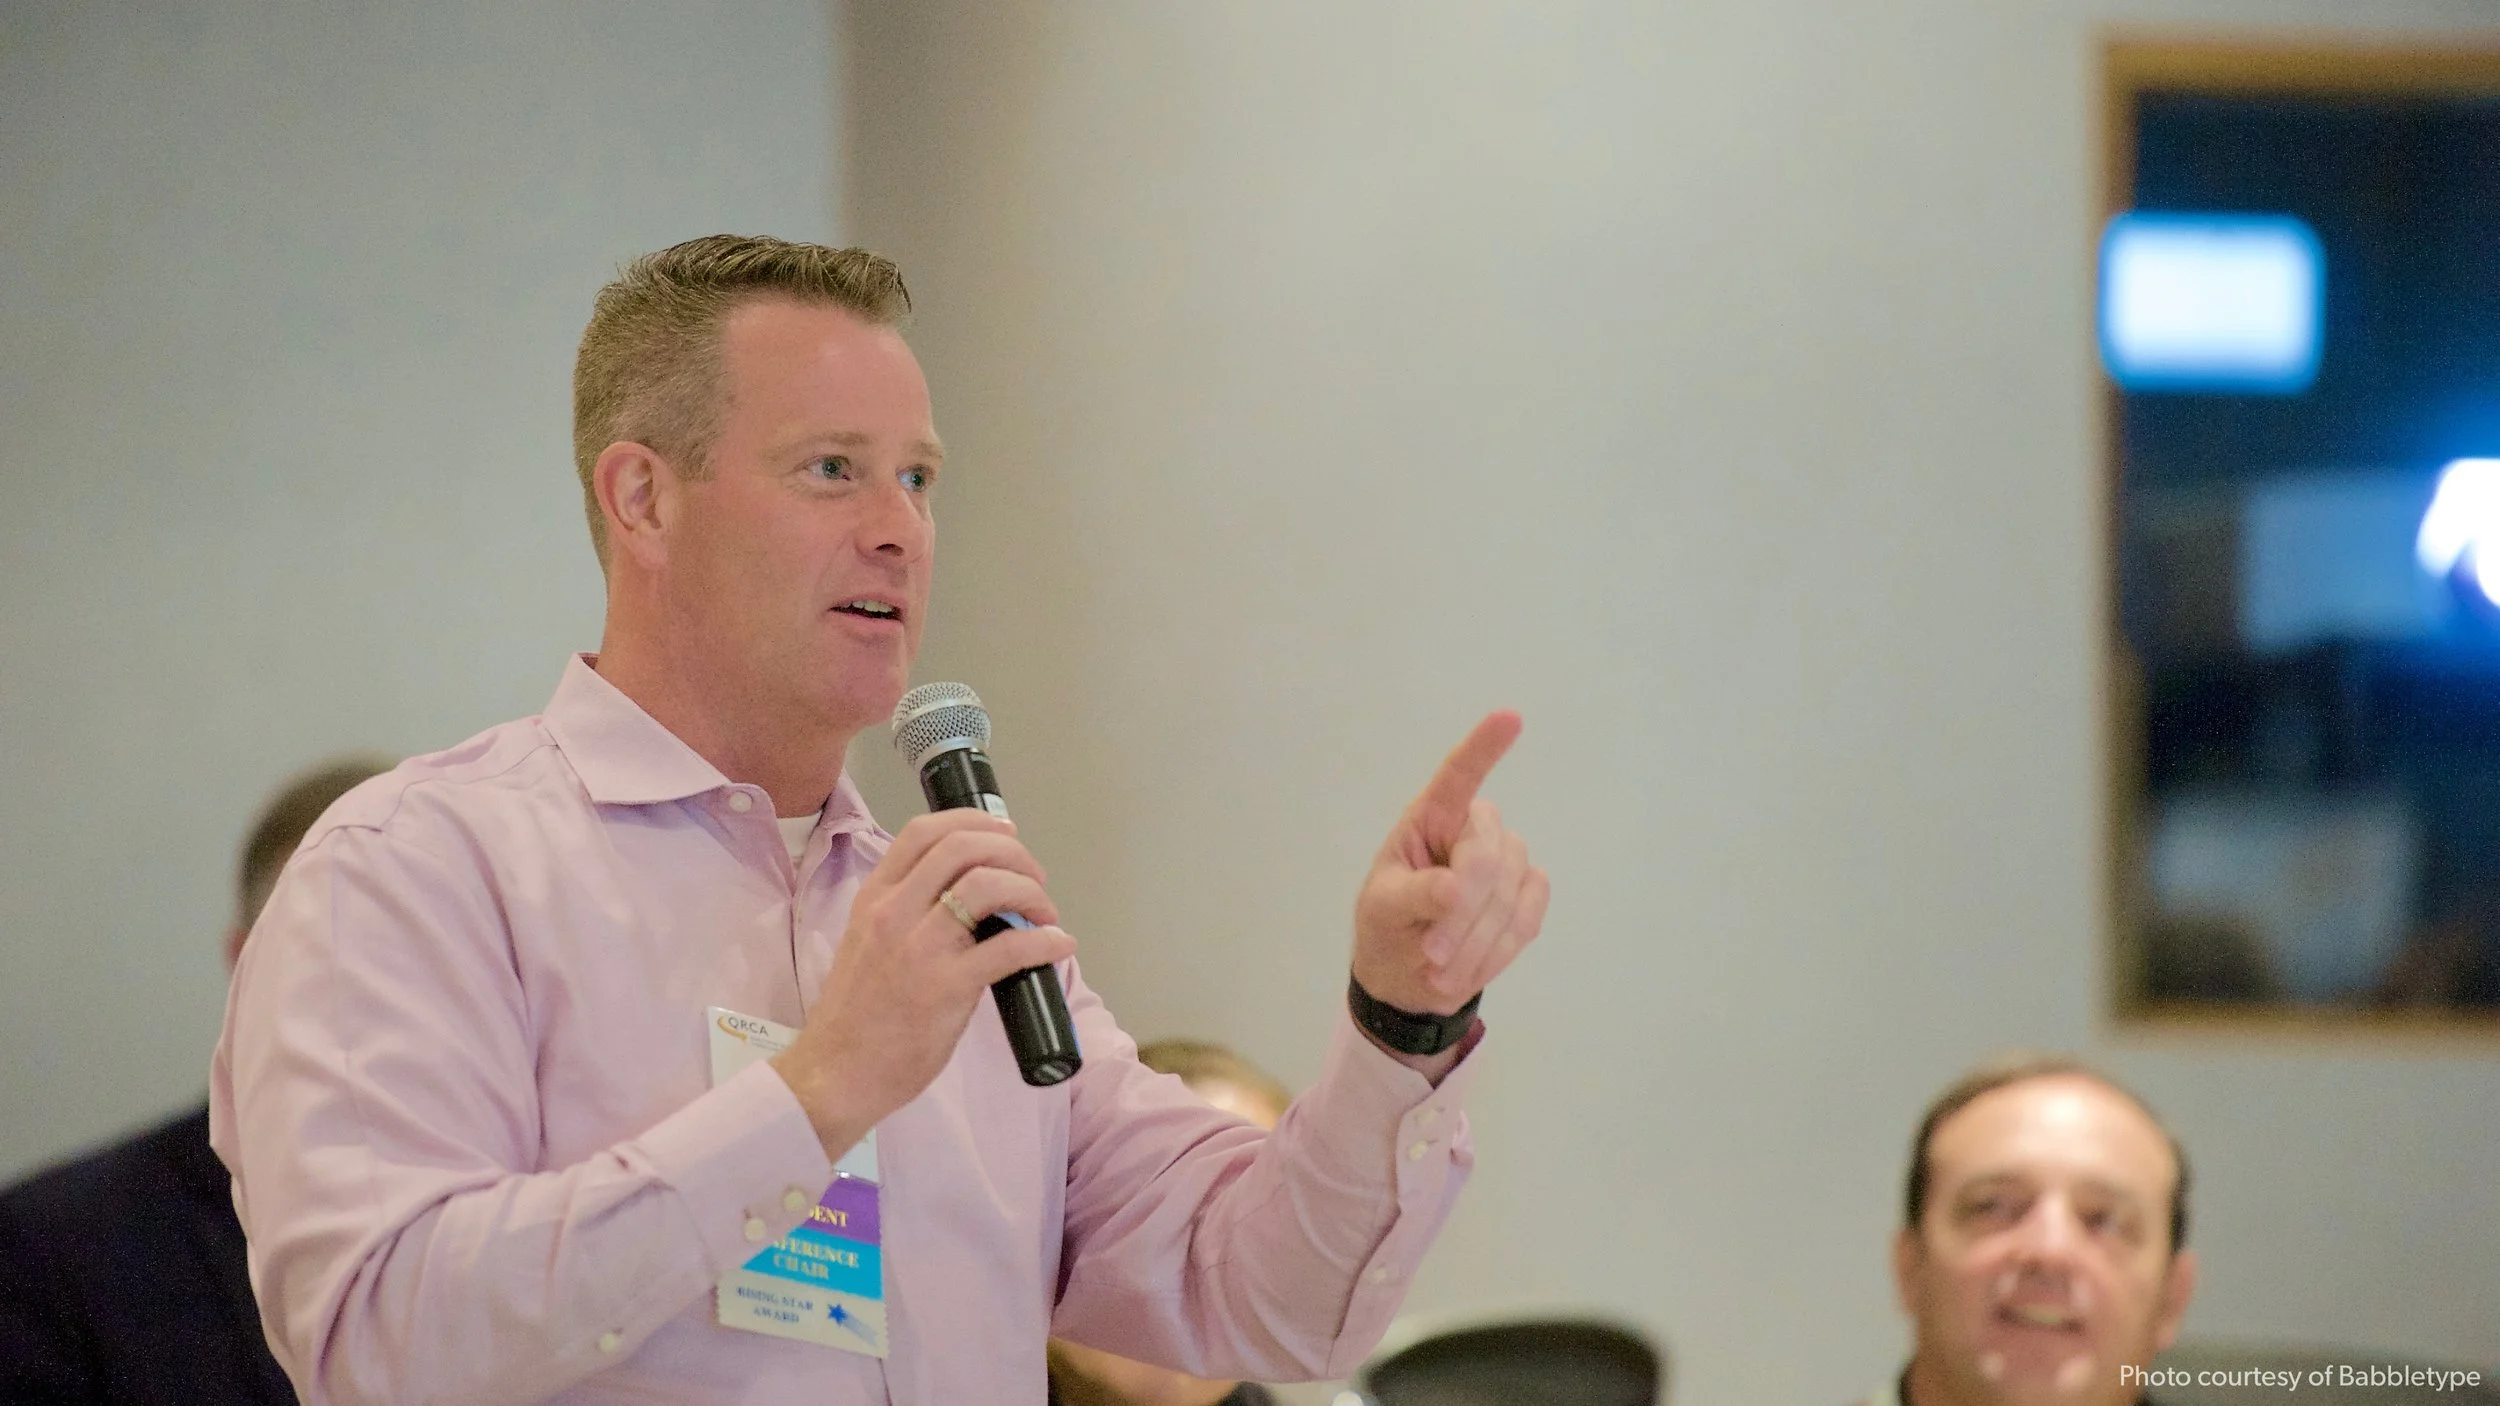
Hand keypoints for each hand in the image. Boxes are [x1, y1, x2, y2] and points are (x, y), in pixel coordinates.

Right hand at [771, 810, 1076, 1160]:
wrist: (836, 1072)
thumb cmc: (857, 1014)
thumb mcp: (867, 942)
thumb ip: (907, 913)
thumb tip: (970, 899)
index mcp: (874, 898)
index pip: (924, 831)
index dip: (974, 821)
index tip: (1006, 834)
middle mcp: (894, 912)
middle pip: (963, 847)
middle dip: (1013, 852)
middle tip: (1033, 876)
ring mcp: (920, 948)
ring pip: (987, 886)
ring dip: (1030, 891)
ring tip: (1045, 912)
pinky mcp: (946, 987)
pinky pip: (1009, 948)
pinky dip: (1045, 941)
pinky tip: (1058, 944)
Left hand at [1351, 711, 1548, 1019]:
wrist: (1411, 980)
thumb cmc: (1387, 927)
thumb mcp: (1383, 911)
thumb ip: (1415, 896)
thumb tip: (1455, 890)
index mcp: (1430, 819)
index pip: (1459, 777)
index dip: (1483, 747)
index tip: (1510, 717)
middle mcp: (1473, 830)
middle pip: (1489, 853)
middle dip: (1463, 912)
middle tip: (1431, 954)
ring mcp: (1506, 861)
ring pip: (1511, 891)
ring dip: (1476, 943)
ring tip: (1439, 971)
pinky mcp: (1527, 894)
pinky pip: (1529, 915)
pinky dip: (1499, 949)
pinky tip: (1468, 966)